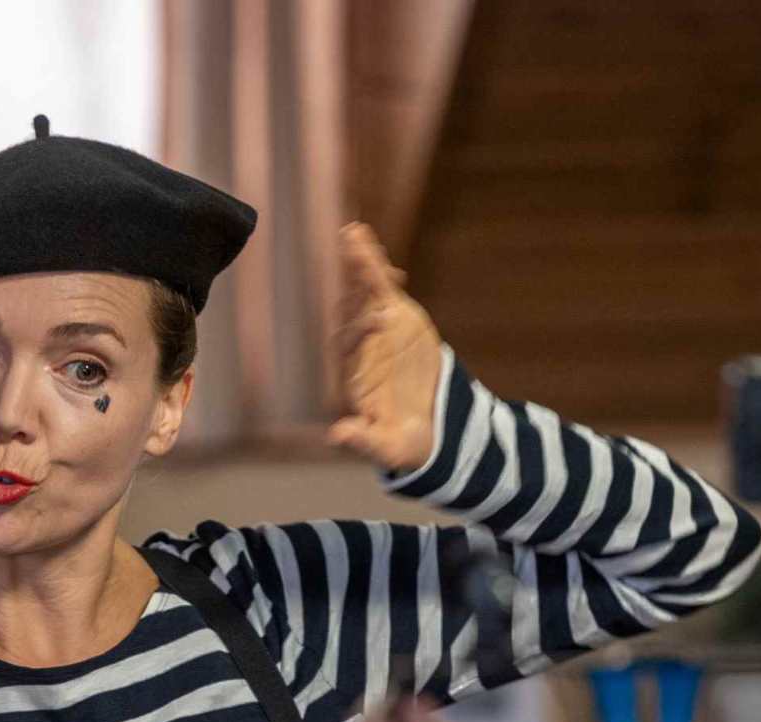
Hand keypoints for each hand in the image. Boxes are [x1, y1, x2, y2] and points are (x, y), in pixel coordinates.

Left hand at [327, 222, 442, 474]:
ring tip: (353, 237)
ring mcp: (374, 329)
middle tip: (371, 271)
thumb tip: (337, 435)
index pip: (350, 349)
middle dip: (358, 295)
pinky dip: (370, 262)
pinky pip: (377, 286)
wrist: (423, 427)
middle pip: (350, 315)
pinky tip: (361, 235)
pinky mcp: (393, 316)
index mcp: (353, 376)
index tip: (382, 322)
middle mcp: (358, 349)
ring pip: (359, 295)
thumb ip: (363, 441)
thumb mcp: (387, 447)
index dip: (361, 333)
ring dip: (356, 267)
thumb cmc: (400, 443)